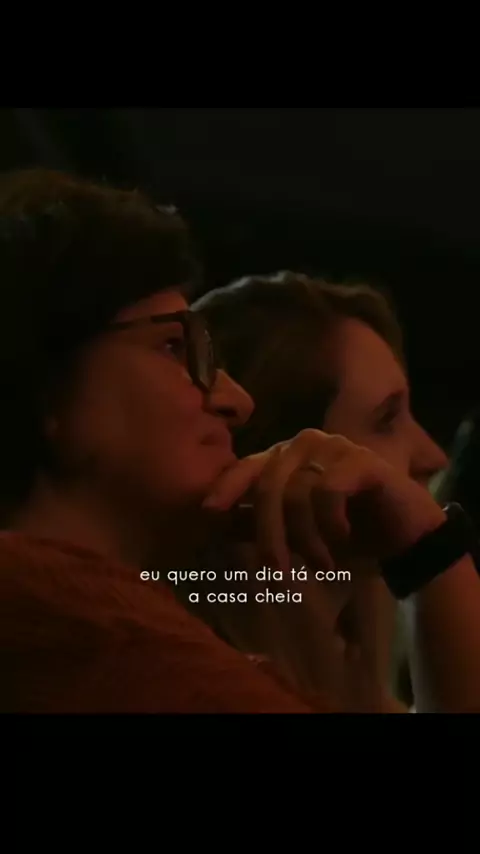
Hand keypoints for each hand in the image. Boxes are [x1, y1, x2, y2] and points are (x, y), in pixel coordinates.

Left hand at [203, 429, 445, 572]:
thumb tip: (218, 525)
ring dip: (306, 539)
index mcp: (286, 456)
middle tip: (276, 574)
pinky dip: (331, 524)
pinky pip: (327, 492)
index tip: (208, 512)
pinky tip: (344, 539)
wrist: (405, 536)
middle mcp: (305, 443)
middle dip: (268, 536)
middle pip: (268, 487)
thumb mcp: (297, 531)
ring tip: (322, 564)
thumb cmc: (347, 532)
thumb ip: (263, 523)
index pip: (247, 467)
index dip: (227, 488)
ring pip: (296, 493)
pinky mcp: (360, 459)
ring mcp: (334, 446)